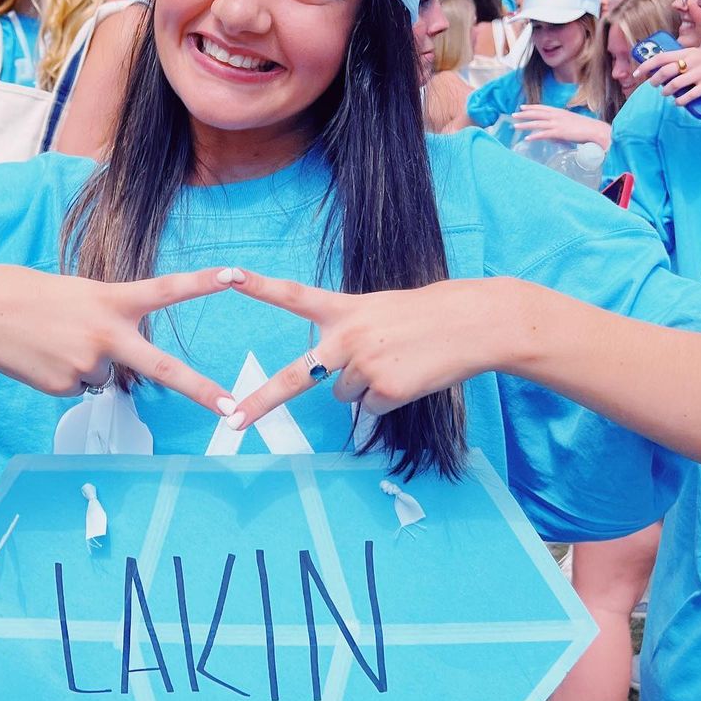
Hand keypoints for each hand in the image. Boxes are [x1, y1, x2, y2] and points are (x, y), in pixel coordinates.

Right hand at [0, 262, 233, 414]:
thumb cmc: (27, 294)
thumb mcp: (78, 295)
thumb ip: (108, 321)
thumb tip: (114, 364)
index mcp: (110, 300)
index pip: (165, 290)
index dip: (202, 283)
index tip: (237, 276)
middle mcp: (105, 335)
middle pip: (162, 368)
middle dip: (200, 390)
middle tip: (232, 409)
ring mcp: (85, 365)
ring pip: (105, 375)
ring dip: (85, 362)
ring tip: (51, 340)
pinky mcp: (64, 388)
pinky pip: (79, 386)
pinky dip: (64, 375)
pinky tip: (41, 356)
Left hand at [221, 270, 518, 427]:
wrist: (474, 324)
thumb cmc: (429, 314)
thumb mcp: (380, 311)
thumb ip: (349, 335)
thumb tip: (338, 385)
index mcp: (345, 309)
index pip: (293, 295)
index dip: (259, 286)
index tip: (226, 275)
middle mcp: (347, 338)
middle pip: (296, 379)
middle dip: (262, 402)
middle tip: (234, 425)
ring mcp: (365, 366)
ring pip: (344, 395)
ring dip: (366, 385)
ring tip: (398, 361)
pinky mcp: (386, 392)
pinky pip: (372, 408)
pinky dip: (388, 399)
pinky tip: (410, 377)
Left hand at [510, 104, 610, 146]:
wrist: (594, 130)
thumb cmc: (584, 127)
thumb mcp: (569, 121)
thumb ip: (559, 124)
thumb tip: (551, 132)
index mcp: (559, 111)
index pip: (542, 107)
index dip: (531, 107)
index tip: (522, 107)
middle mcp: (556, 115)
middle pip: (536, 113)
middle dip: (524, 114)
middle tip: (513, 115)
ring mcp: (557, 124)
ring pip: (537, 123)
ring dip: (525, 124)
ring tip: (515, 126)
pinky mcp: (559, 132)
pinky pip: (544, 134)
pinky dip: (534, 136)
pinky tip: (527, 138)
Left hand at [634, 47, 700, 102]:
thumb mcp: (696, 57)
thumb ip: (680, 61)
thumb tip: (659, 71)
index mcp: (687, 53)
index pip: (661, 58)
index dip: (646, 66)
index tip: (637, 74)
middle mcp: (693, 61)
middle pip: (665, 72)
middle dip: (655, 81)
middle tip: (654, 85)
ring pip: (675, 85)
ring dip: (666, 92)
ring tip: (666, 94)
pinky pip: (690, 95)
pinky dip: (680, 101)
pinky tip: (678, 103)